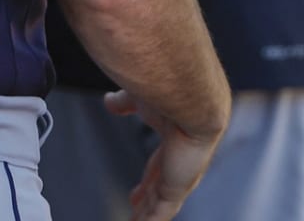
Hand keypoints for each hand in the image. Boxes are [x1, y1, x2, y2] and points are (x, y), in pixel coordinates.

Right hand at [105, 90, 222, 220]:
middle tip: (136, 210)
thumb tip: (109, 100)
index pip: (160, 166)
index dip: (148, 179)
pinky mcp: (177, 190)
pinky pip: (161, 216)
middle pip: (160, 189)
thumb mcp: (141, 101)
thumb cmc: (170, 95)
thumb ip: (125, 103)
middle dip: (148, 201)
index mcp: (174, 141)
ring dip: (147, 216)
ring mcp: (180, 178)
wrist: (193, 103)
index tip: (136, 192)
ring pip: (160, 206)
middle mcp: (180, 162)